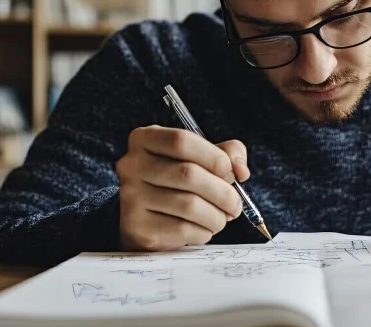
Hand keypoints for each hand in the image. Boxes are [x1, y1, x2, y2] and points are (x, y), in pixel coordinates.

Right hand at [116, 125, 248, 250]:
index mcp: (145, 139)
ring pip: (189, 205)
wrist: (147, 218)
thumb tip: (240, 171)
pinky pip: (182, 229)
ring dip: (217, 216)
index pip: (181, 141)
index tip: (230, 172)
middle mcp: (131, 165)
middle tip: (235, 204)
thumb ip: (227, 154)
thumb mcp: (201, 157)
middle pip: (188, 174)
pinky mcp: (136, 227)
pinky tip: (203, 228)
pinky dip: (203, 232)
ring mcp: (130, 196)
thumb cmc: (178, 182)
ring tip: (222, 217)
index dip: (214, 157)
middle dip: (223, 192)